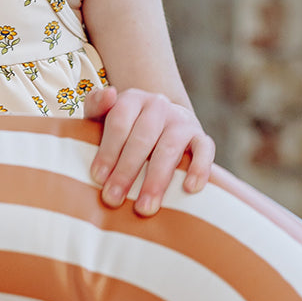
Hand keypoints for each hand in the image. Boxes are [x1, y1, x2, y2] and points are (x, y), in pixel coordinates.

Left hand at [82, 86, 214, 216]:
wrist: (160, 121)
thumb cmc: (124, 126)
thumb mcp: (103, 114)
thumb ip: (96, 104)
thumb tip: (109, 93)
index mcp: (132, 99)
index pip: (119, 122)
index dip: (108, 151)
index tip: (98, 178)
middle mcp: (158, 105)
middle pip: (142, 138)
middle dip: (126, 171)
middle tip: (113, 198)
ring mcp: (181, 120)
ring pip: (170, 149)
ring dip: (156, 180)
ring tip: (144, 207)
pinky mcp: (200, 136)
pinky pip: (205, 150)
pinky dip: (199, 168)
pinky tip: (190, 189)